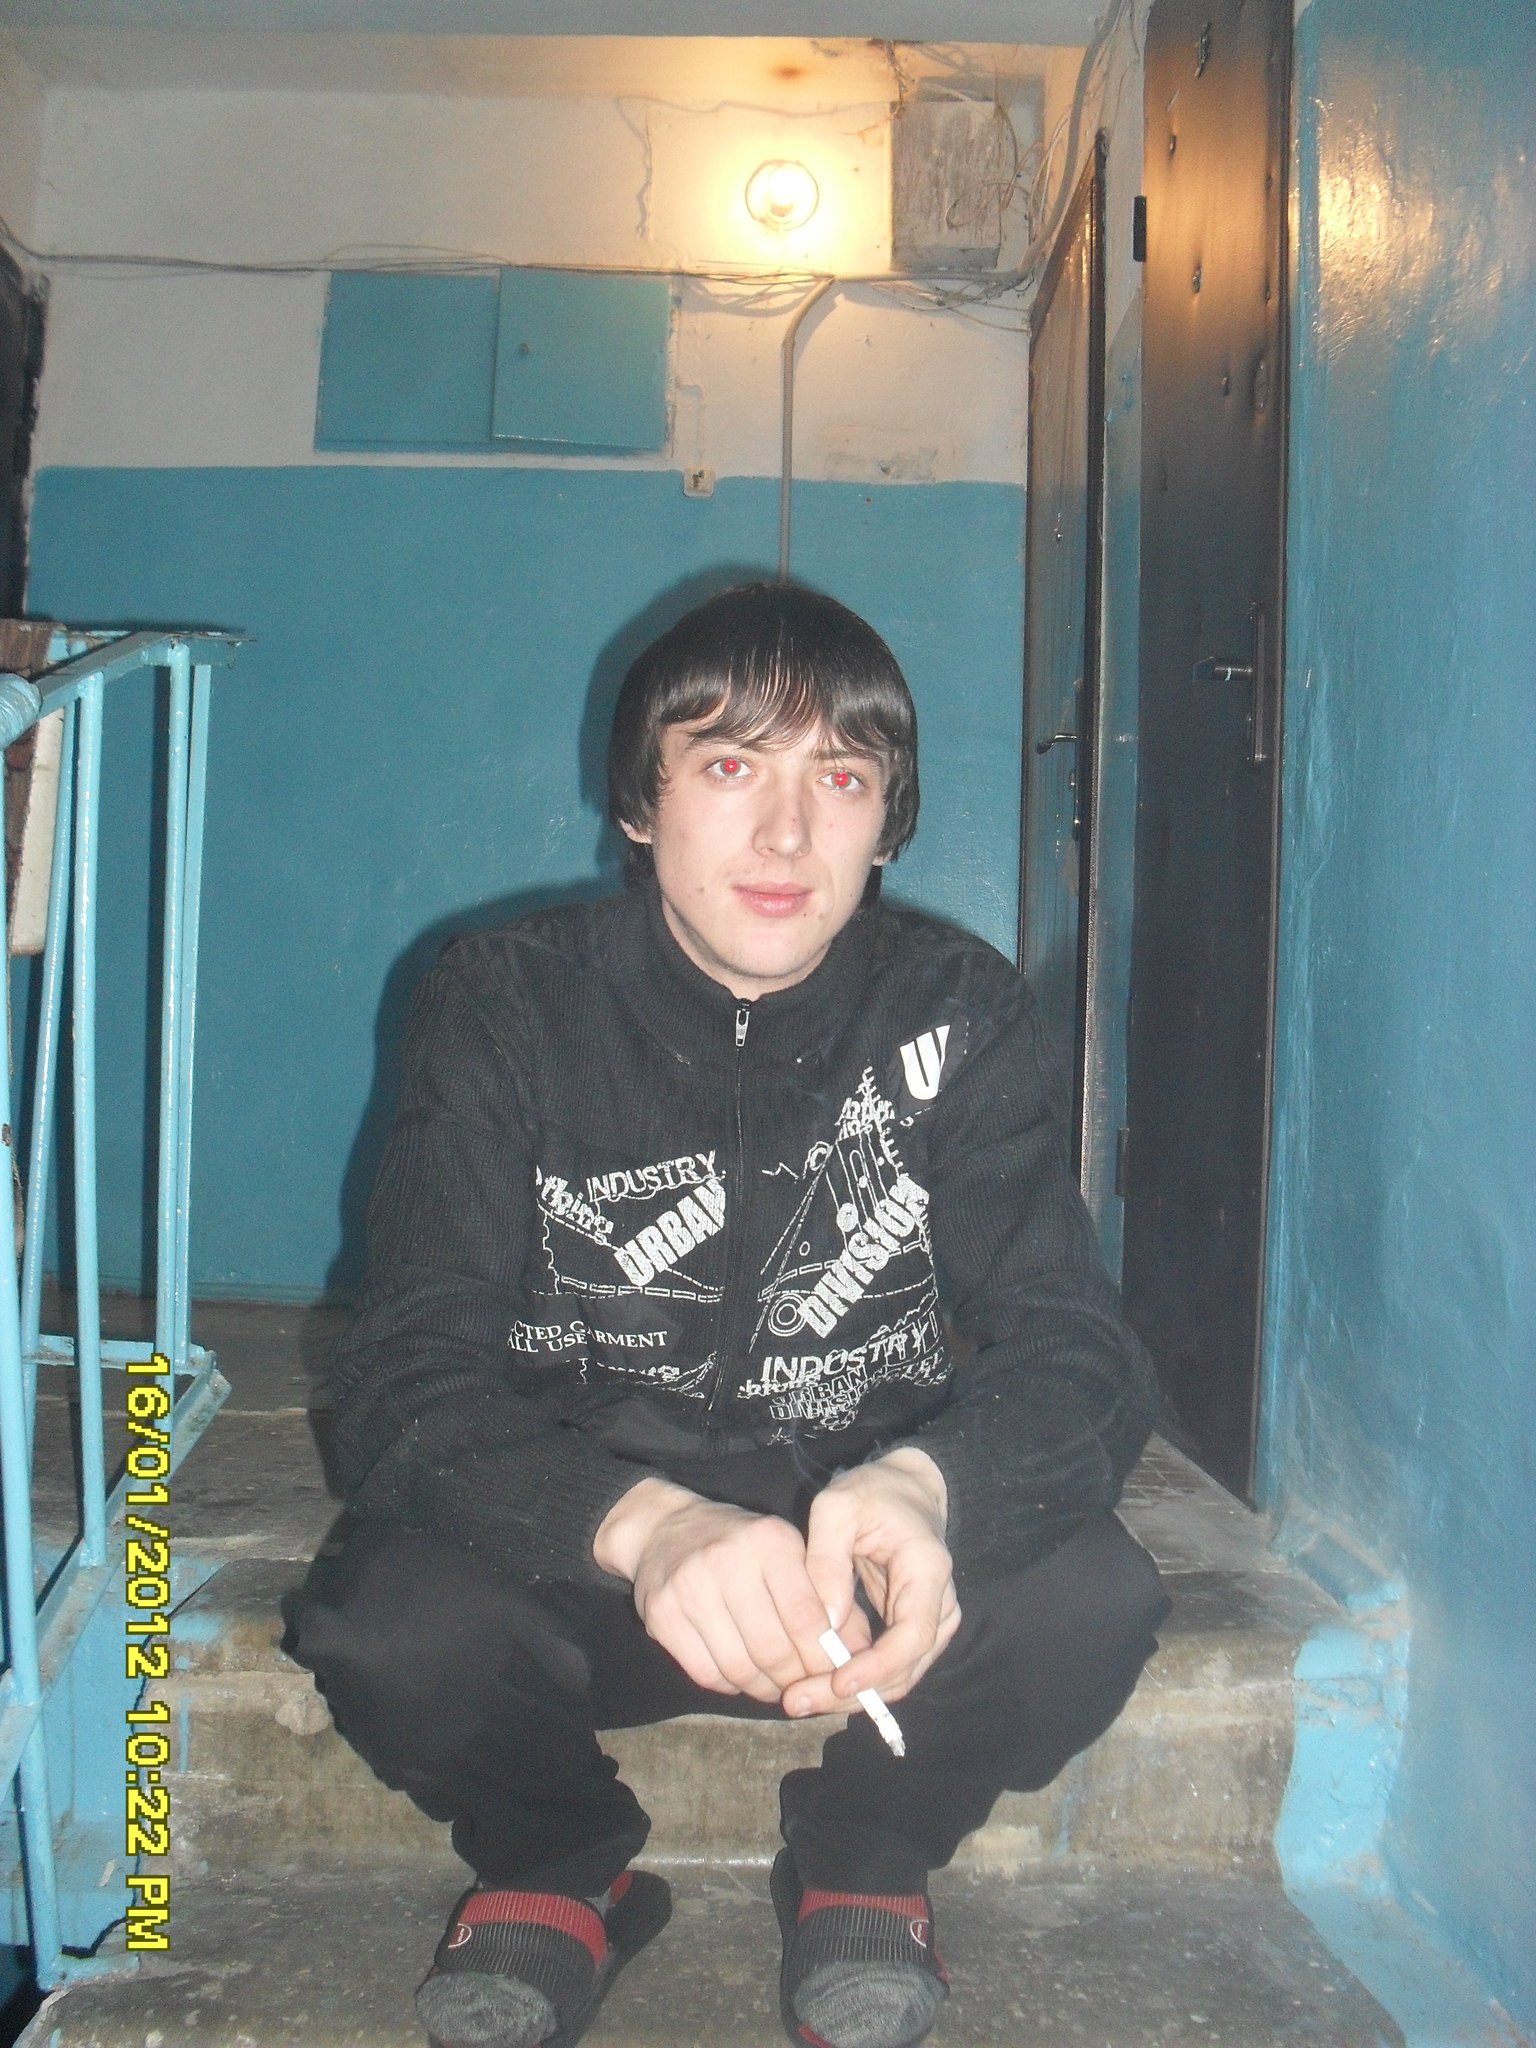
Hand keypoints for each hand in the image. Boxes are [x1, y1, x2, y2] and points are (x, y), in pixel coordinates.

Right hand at [593, 1478, 870, 1705]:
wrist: (666, 1530)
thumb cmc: (741, 1545)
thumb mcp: (787, 1552)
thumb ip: (826, 1596)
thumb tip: (859, 1651)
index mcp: (769, 1540)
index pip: (807, 1618)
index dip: (824, 1657)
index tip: (833, 1673)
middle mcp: (728, 1560)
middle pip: (774, 1649)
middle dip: (796, 1679)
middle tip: (805, 1688)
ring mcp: (690, 1588)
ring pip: (740, 1668)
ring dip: (764, 1688)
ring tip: (776, 1685)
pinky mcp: (662, 1615)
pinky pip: (706, 1674)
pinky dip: (731, 1685)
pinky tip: (741, 1675)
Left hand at [781, 1448, 959, 1719]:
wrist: (905, 1489)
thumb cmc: (871, 1493)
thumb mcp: (837, 1507)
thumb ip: (827, 1559)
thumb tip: (825, 1620)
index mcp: (928, 1570)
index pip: (913, 1636)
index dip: (877, 1667)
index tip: (837, 1682)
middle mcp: (940, 1605)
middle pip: (903, 1669)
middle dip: (851, 1693)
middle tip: (797, 1701)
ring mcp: (931, 1622)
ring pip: (897, 1678)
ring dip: (850, 1696)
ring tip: (799, 1698)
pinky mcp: (913, 1631)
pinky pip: (888, 1669)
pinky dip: (855, 1682)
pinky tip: (815, 1685)